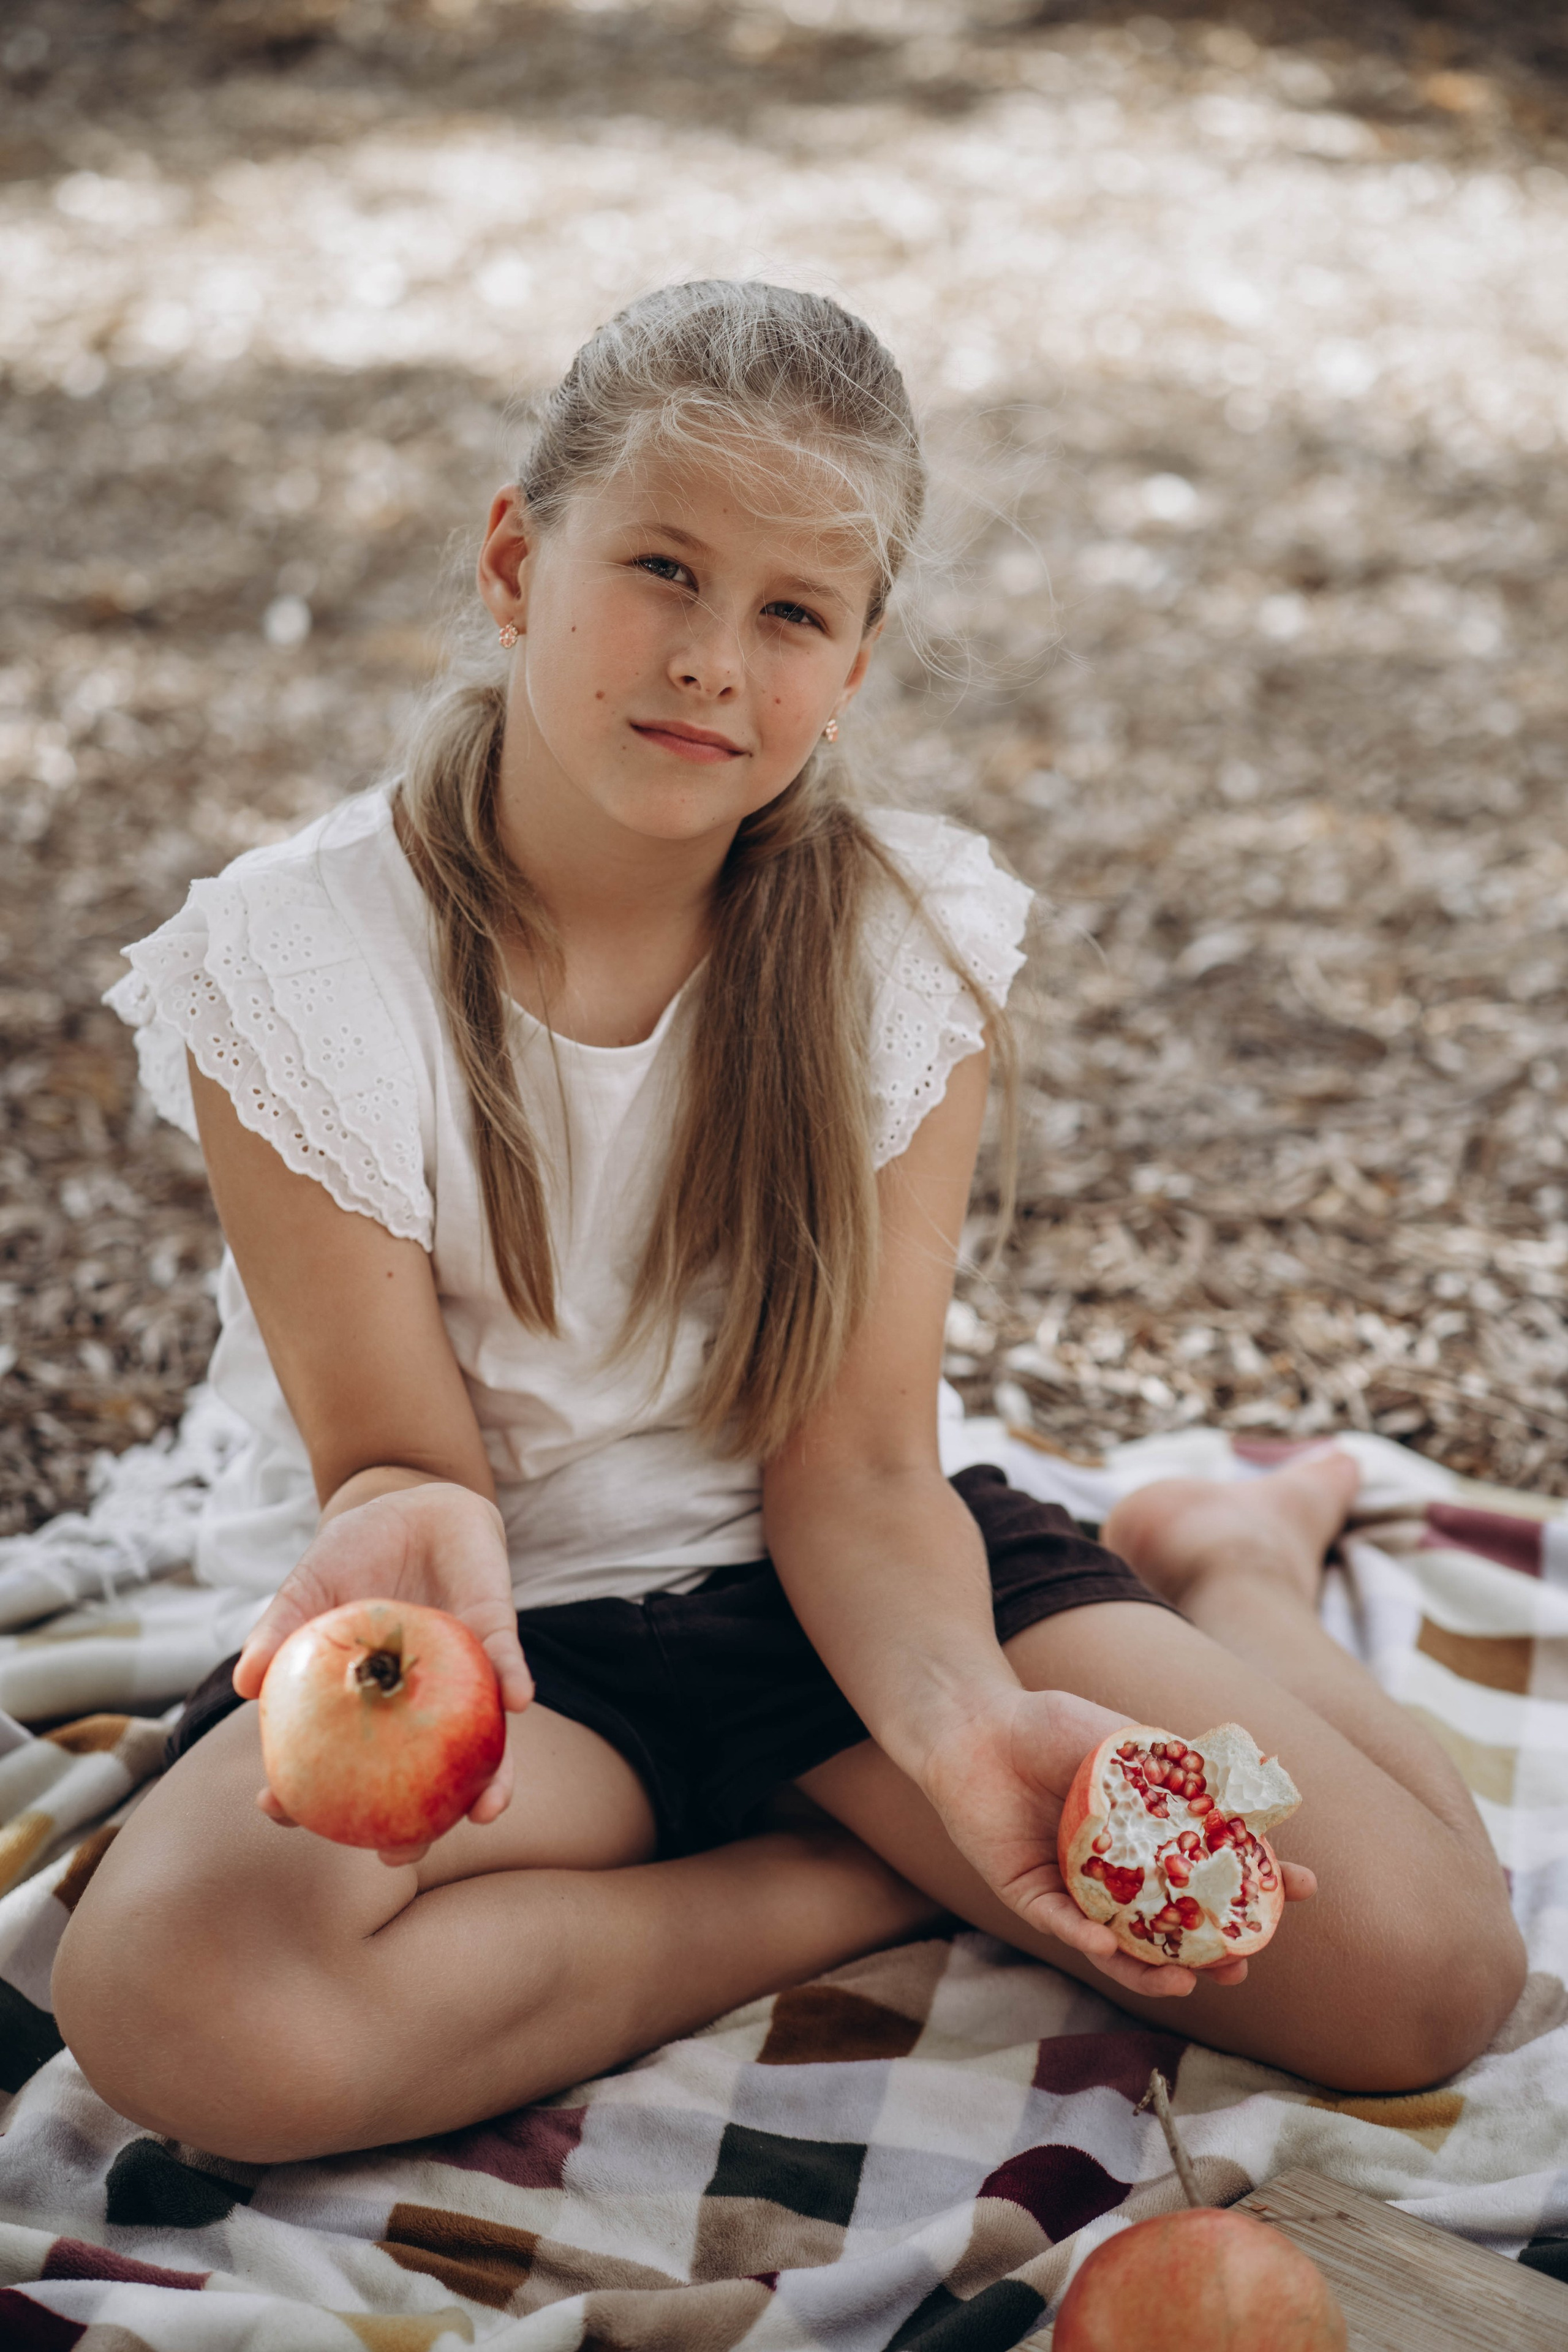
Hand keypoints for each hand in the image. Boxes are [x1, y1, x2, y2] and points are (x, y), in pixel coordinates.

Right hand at [232, 1482, 531, 1866]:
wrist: (413, 1501)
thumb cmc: (354, 1552)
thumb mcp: (308, 1585)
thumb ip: (281, 1628)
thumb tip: (244, 1681)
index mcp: (363, 1702)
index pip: (337, 1764)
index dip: (310, 1797)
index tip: (283, 1814)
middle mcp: (416, 1704)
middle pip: (416, 1780)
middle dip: (414, 1828)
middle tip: (400, 1856)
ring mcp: (459, 1677)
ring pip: (480, 1743)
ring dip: (492, 1780)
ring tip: (488, 1811)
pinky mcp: (495, 1635)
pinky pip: (508, 1664)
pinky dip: (514, 1681)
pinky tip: (519, 1702)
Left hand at [919, 1687, 1316, 1998]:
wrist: (977, 1726)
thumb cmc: (1050, 1726)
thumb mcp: (1125, 1739)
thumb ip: (1176, 1763)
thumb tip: (1254, 1774)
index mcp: (1148, 1835)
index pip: (1213, 1866)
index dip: (1258, 1881)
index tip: (1304, 1889)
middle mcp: (1117, 1873)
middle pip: (1172, 1924)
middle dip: (1211, 1951)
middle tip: (1243, 1965)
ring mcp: (1074, 1889)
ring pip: (1119, 1945)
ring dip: (1153, 1969)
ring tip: (1187, 1982)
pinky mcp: (1029, 1895)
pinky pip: (1060, 1925)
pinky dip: (1083, 1937)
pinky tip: (1105, 1943)